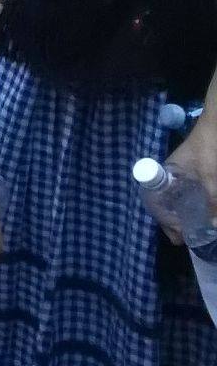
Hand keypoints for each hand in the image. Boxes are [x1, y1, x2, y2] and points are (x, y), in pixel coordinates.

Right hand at [165, 114, 216, 244]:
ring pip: (172, 200)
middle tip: (181, 239)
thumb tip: (214, 226)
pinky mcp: (192, 175)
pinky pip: (183, 195)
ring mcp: (180, 176)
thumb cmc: (208, 148)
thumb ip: (212, 200)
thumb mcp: (211, 176)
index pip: (155, 201)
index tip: (178, 235)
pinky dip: (187, 208)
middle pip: (162, 203)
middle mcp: (168, 176)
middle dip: (170, 222)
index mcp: (165, 174)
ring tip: (187, 233)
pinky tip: (197, 216)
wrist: (216, 126)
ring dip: (178, 217)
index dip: (165, 220)